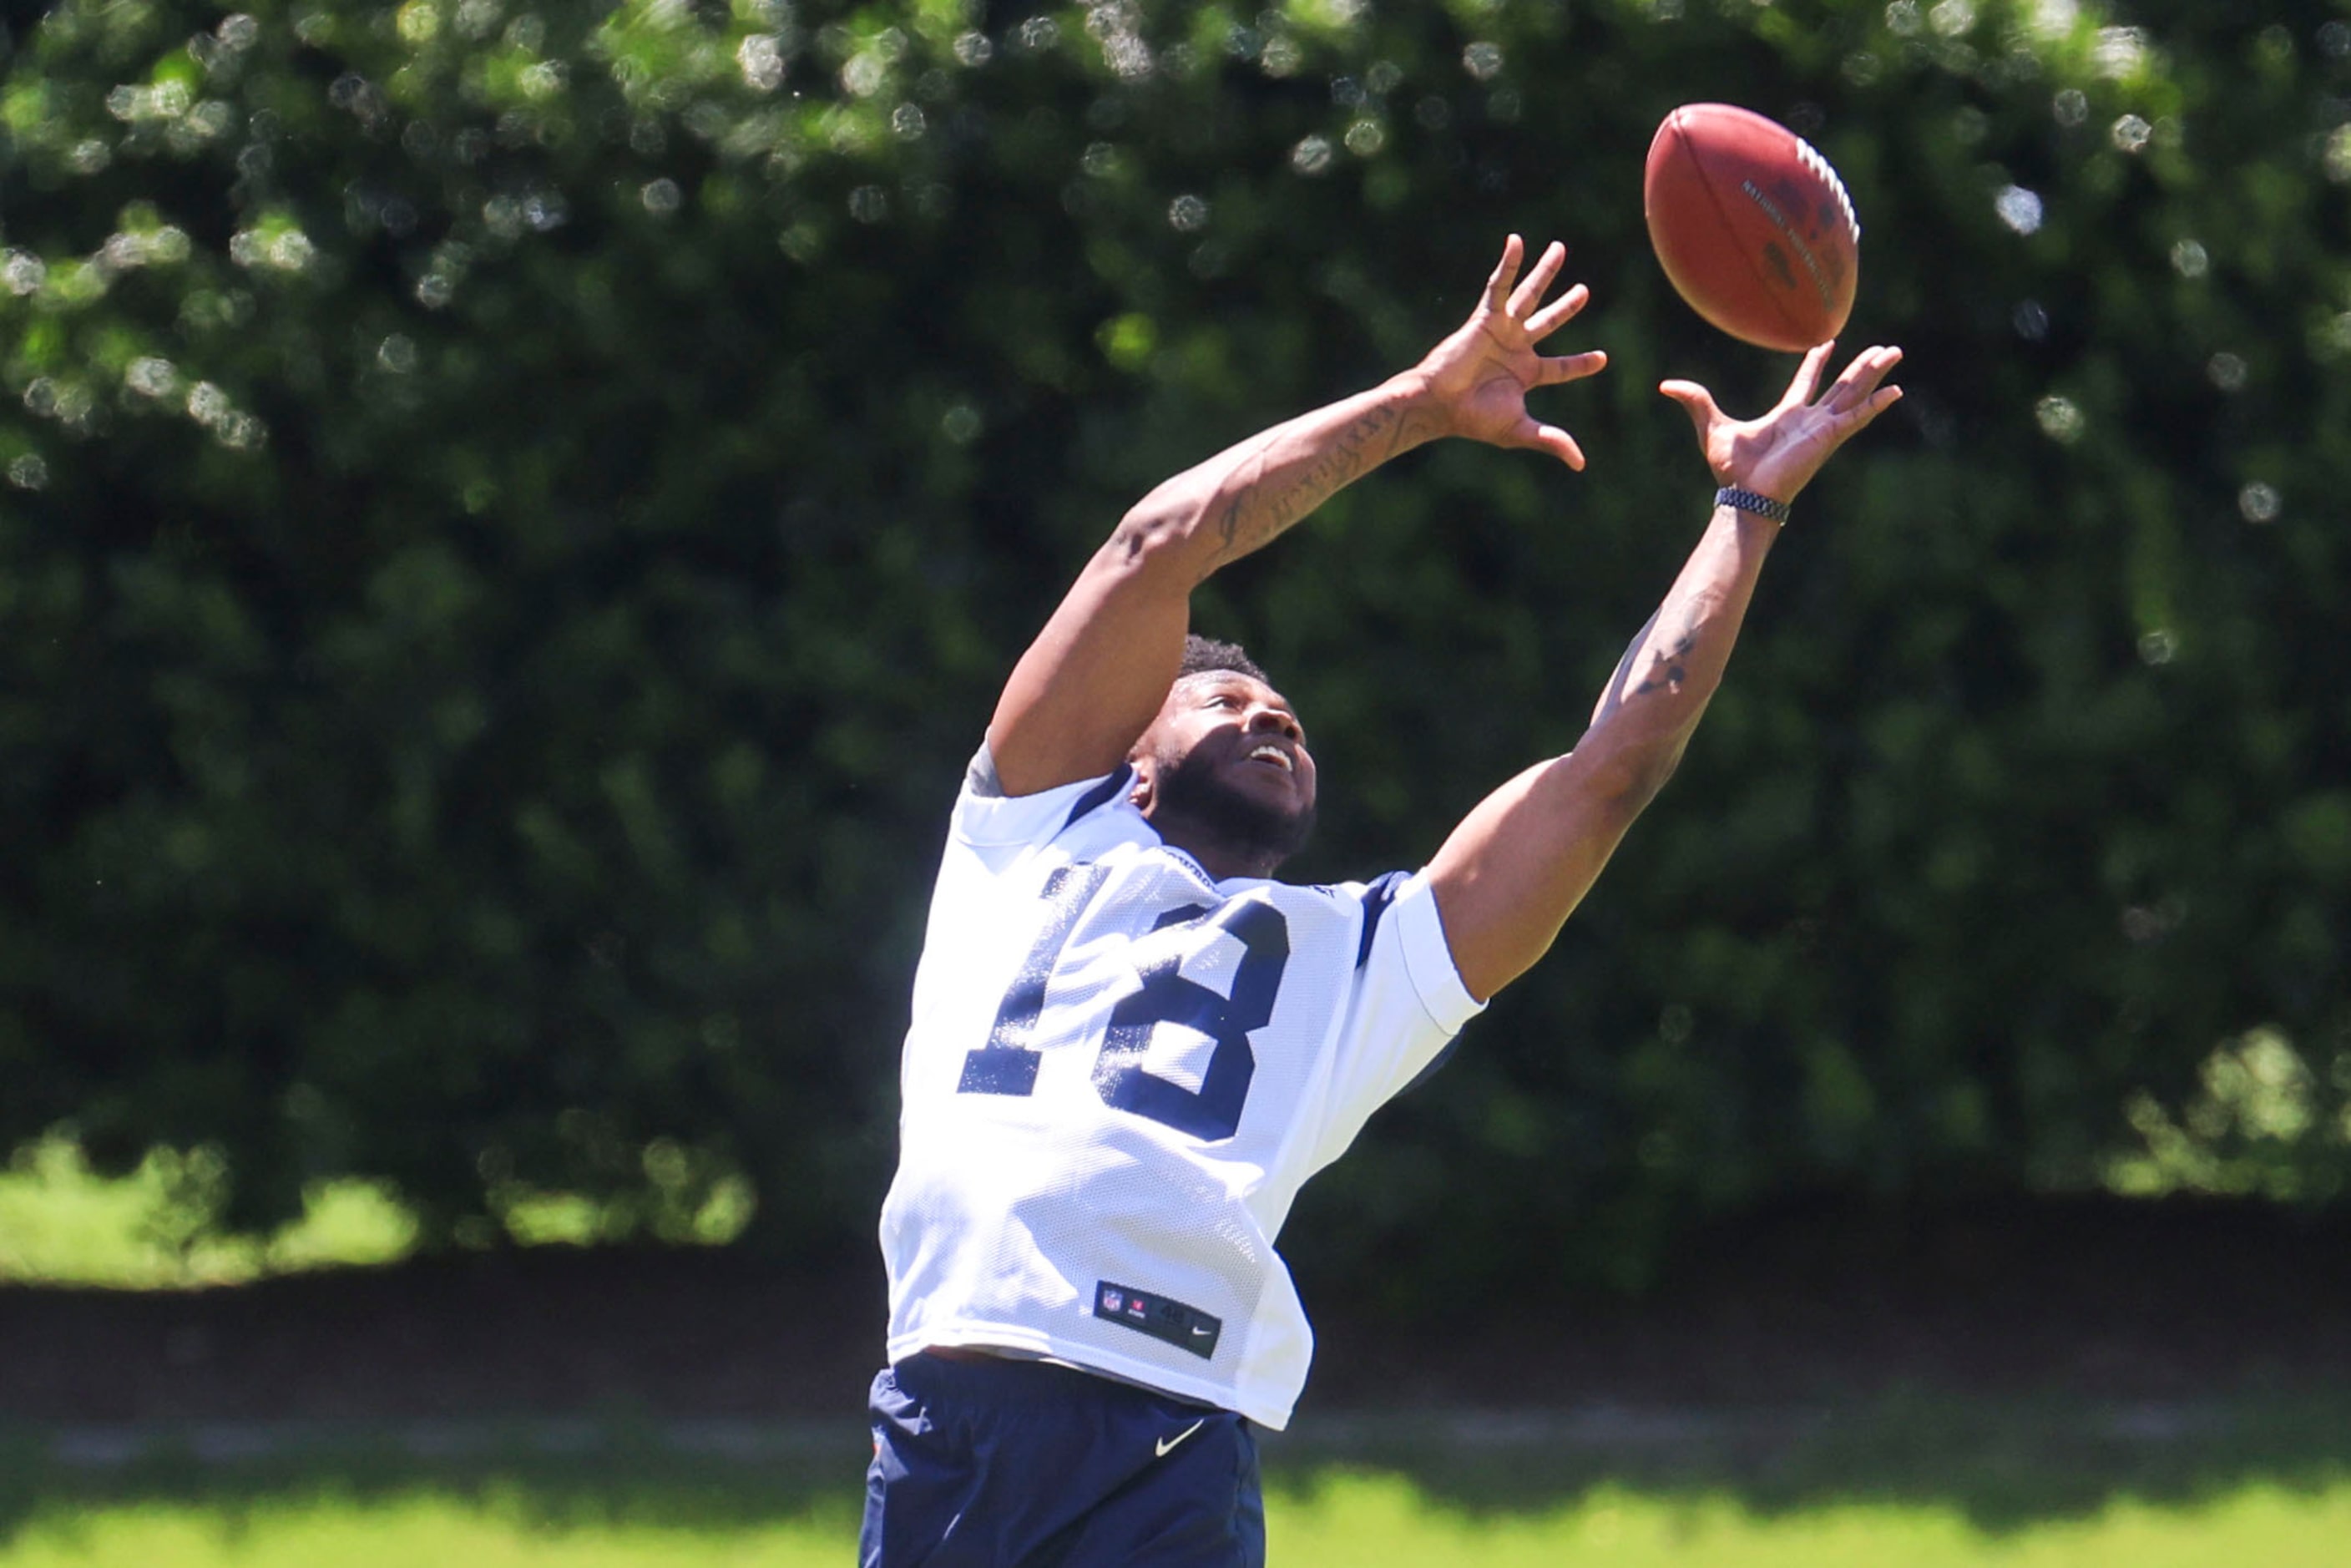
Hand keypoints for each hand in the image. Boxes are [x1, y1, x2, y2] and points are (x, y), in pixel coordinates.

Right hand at [1410, 234, 1608, 469]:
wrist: (1440, 404)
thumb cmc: (1475, 420)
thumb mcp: (1519, 430)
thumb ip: (1551, 440)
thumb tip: (1581, 464)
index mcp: (1525, 374)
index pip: (1560, 367)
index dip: (1581, 364)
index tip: (1602, 359)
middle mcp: (1516, 348)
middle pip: (1548, 322)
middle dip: (1566, 307)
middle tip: (1584, 291)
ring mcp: (1501, 330)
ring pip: (1529, 296)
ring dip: (1544, 273)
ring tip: (1560, 250)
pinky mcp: (1485, 317)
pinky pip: (1499, 285)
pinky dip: (1508, 264)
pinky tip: (1517, 241)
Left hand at [1661, 342, 1903, 503]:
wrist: (1745, 492)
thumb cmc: (1731, 469)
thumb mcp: (1710, 426)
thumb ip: (1695, 401)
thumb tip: (1665, 385)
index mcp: (1787, 415)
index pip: (1807, 383)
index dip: (1816, 363)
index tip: (1827, 343)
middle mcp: (1810, 420)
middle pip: (1842, 385)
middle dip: (1862, 366)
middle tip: (1883, 348)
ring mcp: (1822, 427)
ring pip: (1854, 393)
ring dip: (1874, 373)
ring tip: (1894, 353)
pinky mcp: (1829, 436)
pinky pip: (1858, 417)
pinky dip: (1877, 404)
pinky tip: (1897, 392)